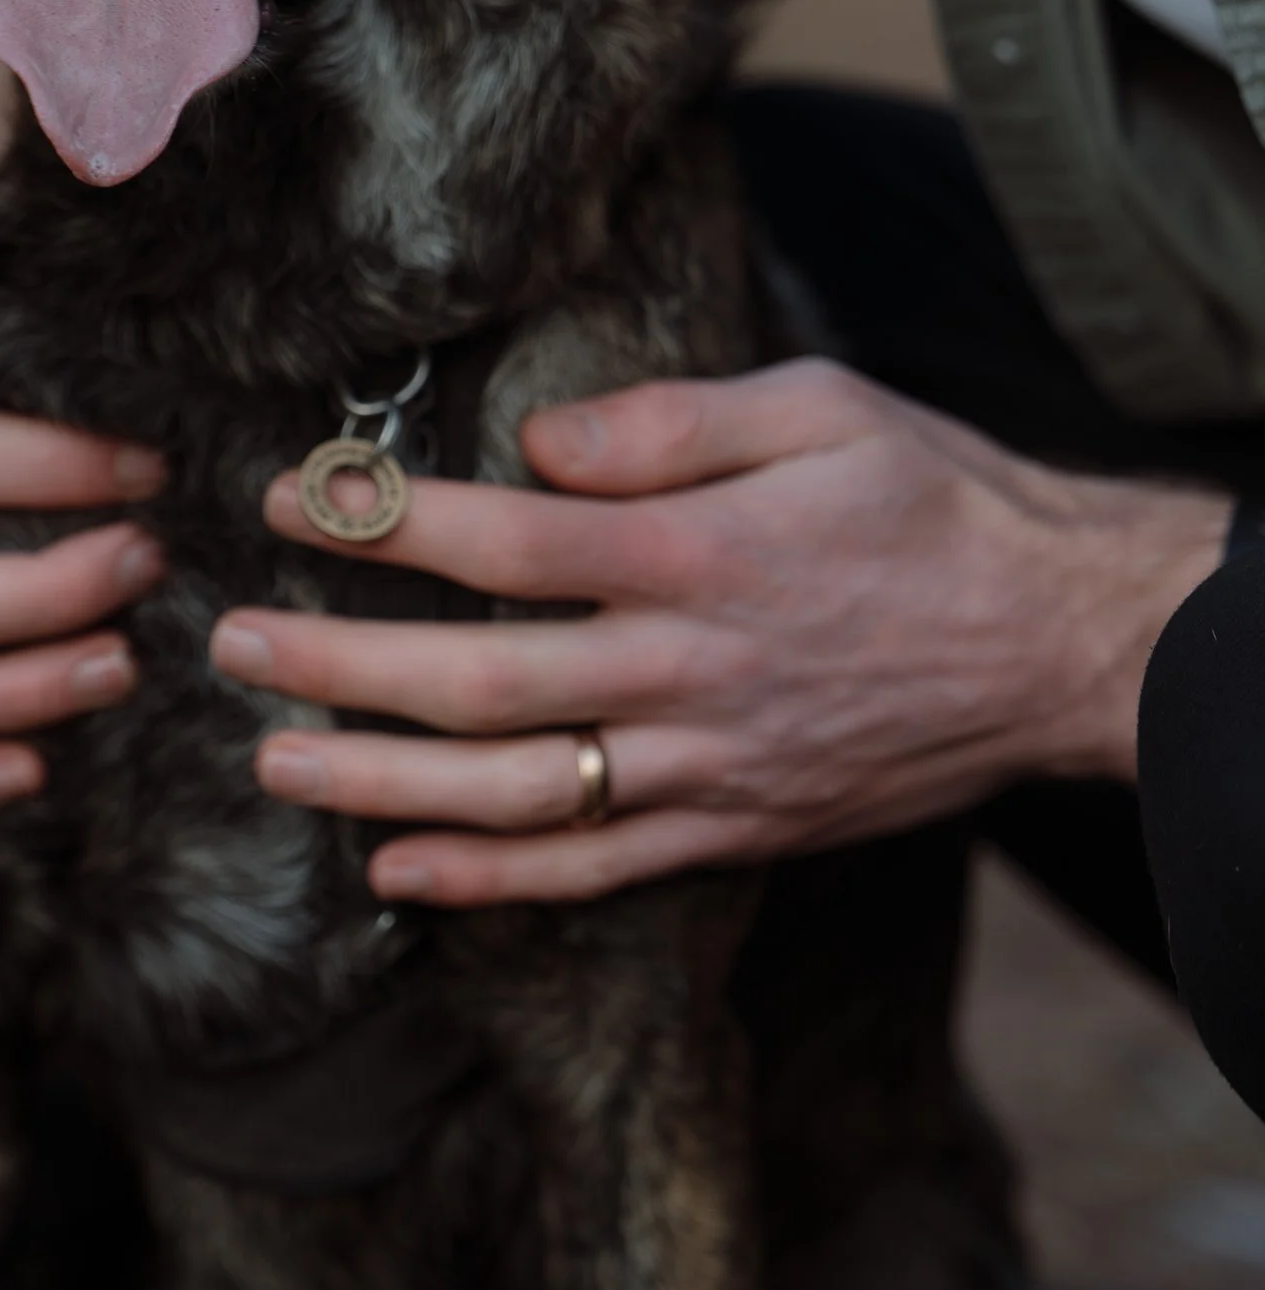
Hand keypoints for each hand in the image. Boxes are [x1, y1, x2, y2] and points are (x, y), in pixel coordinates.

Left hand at [208, 358, 1227, 905]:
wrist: (1058, 642)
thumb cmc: (932, 502)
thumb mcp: (821, 408)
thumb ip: (672, 422)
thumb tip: (539, 444)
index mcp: (698, 556)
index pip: (504, 541)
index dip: (384, 523)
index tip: (291, 497)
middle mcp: (689, 670)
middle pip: (480, 680)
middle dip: (339, 664)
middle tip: (231, 643)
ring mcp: (708, 765)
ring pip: (516, 791)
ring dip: (381, 781)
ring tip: (273, 761)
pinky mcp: (732, 830)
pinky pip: (592, 869)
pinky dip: (487, 882)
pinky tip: (395, 870)